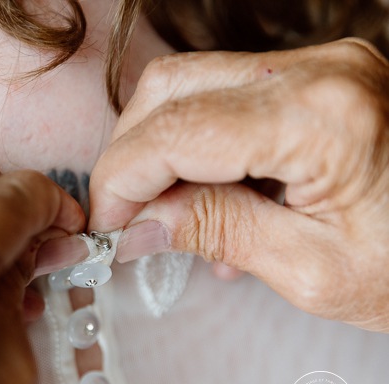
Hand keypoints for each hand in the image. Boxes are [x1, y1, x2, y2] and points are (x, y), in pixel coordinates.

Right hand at [89, 38, 388, 331]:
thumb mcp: (312, 270)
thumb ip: (215, 232)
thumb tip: (139, 225)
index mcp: (320, 119)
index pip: (172, 131)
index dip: (120, 179)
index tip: (106, 225)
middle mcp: (319, 71)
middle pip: (170, 87)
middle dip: (130, 154)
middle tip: (126, 217)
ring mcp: (324, 65)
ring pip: (191, 81)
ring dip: (159, 144)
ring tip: (165, 210)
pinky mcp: (323, 76)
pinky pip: (228, 94)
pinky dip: (197, 141)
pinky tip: (207, 193)